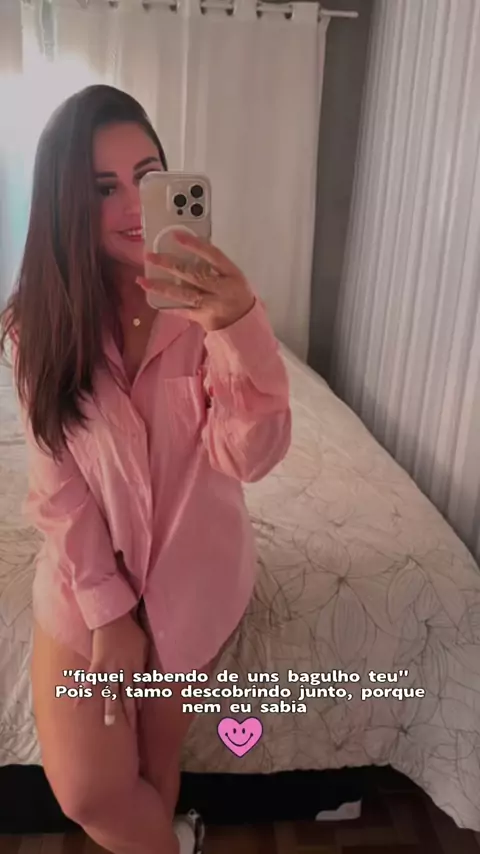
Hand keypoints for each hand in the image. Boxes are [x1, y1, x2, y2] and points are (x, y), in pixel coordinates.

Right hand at [89, 611, 147, 729]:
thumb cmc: (131, 629)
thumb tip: (151, 667)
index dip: (138, 702)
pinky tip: (78, 705)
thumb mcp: (145, 643)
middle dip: (128, 712)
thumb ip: (145, 657)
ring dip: (110, 708)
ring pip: (111, 692)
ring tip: (108, 724)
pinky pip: (91, 681)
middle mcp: (125, 671)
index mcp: (137, 666)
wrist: (115, 617)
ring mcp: (111, 668)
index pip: (139, 689)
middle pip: (127, 695)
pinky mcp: (98, 663)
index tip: (137, 715)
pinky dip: (84, 693)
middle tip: (129, 730)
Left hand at [136, 231, 255, 331]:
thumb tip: (187, 249)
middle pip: (193, 275)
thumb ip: (214, 265)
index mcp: (232, 274)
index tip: (176, 236)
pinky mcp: (203, 318)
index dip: (195, 245)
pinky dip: (168, 306)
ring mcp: (211, 306)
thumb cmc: (237, 294)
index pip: (213, 256)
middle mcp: (221, 290)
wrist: (244, 323)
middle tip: (150, 256)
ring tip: (142, 281)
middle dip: (169, 265)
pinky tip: (153, 300)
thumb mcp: (233, 276)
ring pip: (183, 295)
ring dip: (161, 287)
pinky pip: (182, 311)